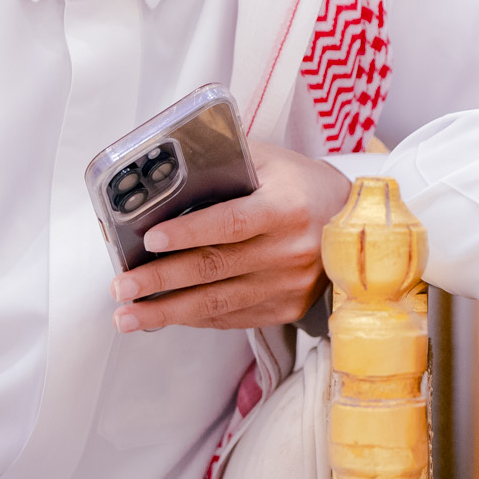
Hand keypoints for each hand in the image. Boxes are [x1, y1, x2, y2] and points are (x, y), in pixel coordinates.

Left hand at [110, 140, 350, 331]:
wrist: (357, 224)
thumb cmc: (301, 185)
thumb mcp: (271, 161)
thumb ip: (225, 160)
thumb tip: (167, 165)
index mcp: (286, 207)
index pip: (232, 222)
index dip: (190, 232)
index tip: (151, 239)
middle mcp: (290, 251)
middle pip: (216, 268)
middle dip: (161, 280)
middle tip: (121, 287)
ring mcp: (289, 285)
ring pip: (219, 303)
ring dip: (168, 312)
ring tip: (127, 316)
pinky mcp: (287, 308)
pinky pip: (232, 317)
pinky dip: (195, 318)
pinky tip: (165, 316)